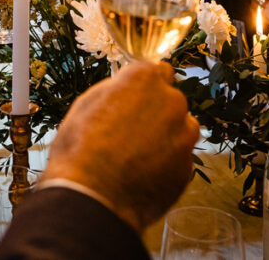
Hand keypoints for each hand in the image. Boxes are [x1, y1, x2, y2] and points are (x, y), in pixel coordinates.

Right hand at [42, 62, 198, 231]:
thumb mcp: (87, 104)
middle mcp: (171, 101)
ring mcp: (184, 135)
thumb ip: (116, 91)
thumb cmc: (81, 148)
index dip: (145, 87)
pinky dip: (166, 163)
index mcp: (145, 79)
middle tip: (130, 131)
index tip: (135, 98)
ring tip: (137, 155)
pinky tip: (143, 174)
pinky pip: (179, 158)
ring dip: (167, 136)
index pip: (158, 70)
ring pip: (181, 129)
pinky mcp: (187, 167)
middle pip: (170, 100)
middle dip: (156, 111)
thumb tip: (126, 90)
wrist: (91, 197)